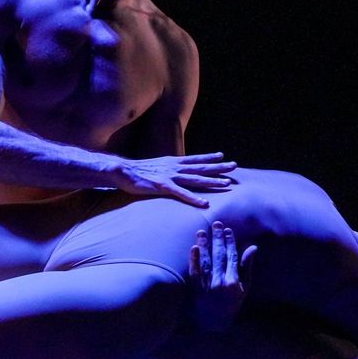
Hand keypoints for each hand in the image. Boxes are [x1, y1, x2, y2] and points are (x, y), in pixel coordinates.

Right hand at [115, 152, 237, 207]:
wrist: (123, 171)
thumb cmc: (137, 171)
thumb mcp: (155, 167)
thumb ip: (166, 169)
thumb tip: (172, 172)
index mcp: (172, 162)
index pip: (195, 159)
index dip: (209, 157)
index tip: (222, 155)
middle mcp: (175, 167)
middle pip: (201, 167)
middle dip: (219, 167)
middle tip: (234, 165)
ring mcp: (170, 177)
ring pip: (196, 179)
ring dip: (212, 181)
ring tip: (227, 184)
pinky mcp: (163, 187)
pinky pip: (182, 194)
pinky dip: (195, 198)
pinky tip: (205, 203)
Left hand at [187, 220, 256, 331]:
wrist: (215, 324)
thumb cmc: (232, 304)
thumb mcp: (244, 288)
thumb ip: (247, 266)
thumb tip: (252, 247)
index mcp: (233, 281)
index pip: (231, 256)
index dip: (229, 242)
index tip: (227, 230)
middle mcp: (220, 282)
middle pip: (219, 256)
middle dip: (217, 239)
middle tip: (215, 224)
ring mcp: (207, 286)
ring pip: (206, 261)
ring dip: (204, 245)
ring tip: (202, 231)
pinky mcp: (195, 290)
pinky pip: (194, 272)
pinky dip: (194, 260)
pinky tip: (194, 248)